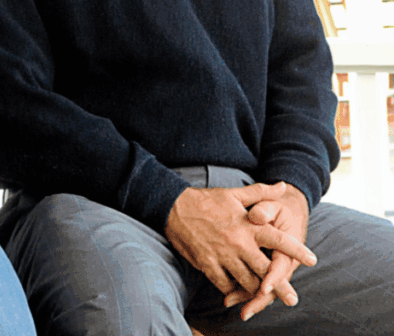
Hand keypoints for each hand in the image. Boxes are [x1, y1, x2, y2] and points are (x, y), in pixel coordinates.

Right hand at [164, 182, 315, 298]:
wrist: (173, 207)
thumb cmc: (206, 200)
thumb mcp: (234, 194)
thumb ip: (261, 192)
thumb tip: (283, 186)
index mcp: (247, 226)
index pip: (278, 239)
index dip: (296, 250)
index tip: (312, 260)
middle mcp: (238, 243)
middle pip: (265, 270)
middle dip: (281, 287)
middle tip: (293, 299)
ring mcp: (222, 255)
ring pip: (246, 281)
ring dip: (257, 291)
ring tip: (265, 299)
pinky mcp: (207, 263)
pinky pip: (224, 283)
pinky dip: (231, 289)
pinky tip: (236, 292)